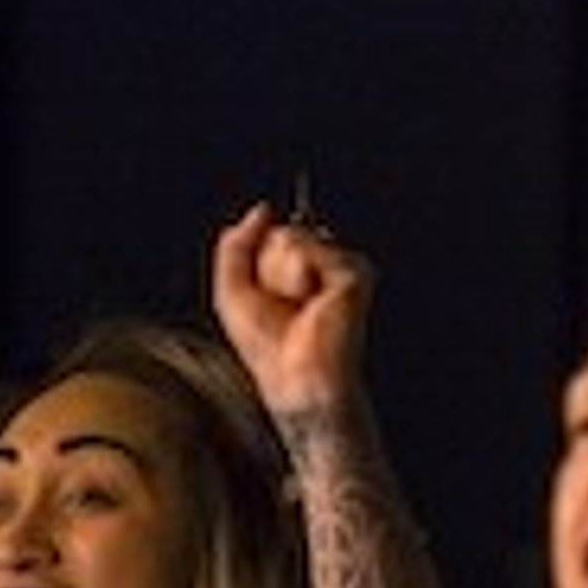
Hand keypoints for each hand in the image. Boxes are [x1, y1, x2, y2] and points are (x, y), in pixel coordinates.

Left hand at [212, 199, 373, 416]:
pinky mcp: (355, 273)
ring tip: (300, 307)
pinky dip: (298, 278)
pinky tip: (315, 305)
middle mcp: (325, 263)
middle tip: (284, 306)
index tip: (268, 299)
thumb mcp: (233, 287)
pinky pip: (307, 249)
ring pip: (290, 237)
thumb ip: (236, 243)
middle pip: (278, 231)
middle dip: (267, 268)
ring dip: (281, 277)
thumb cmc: (269, 346)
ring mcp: (342, 266)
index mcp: (301, 266)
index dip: (259, 262)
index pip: (271, 232)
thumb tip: (262, 209)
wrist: (295, 378)